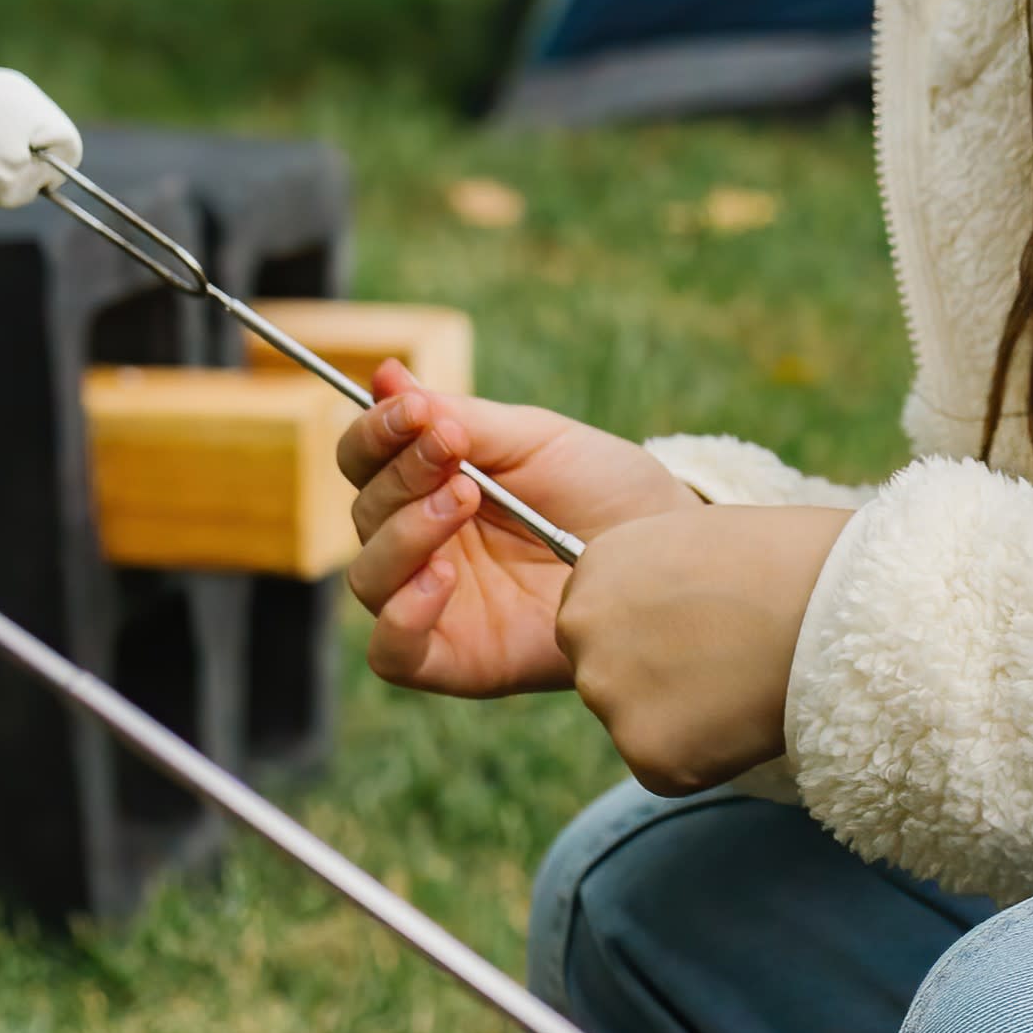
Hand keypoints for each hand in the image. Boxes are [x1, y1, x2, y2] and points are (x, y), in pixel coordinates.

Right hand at [341, 362, 696, 696]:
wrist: (667, 555)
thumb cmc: (606, 492)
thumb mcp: (538, 442)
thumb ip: (461, 417)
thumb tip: (385, 374)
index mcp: (431, 486)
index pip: (365, 460)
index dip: (375, 432)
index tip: (413, 409)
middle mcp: (422, 545)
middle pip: (365, 511)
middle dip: (404, 475)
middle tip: (455, 453)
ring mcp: (435, 604)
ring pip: (370, 576)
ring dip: (405, 533)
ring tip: (461, 502)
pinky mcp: (454, 659)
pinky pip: (391, 652)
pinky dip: (402, 615)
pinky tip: (442, 577)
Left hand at [556, 502, 854, 794]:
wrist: (846, 603)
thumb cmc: (798, 560)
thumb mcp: (705, 542)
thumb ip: (663, 582)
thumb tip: (663, 619)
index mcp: (596, 568)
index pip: (604, 621)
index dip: (660, 633)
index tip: (707, 632)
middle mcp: (585, 629)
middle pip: (612, 675)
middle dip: (663, 679)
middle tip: (730, 663)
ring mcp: (611, 695)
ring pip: (643, 724)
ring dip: (690, 718)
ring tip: (750, 684)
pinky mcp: (648, 753)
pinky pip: (673, 769)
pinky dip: (712, 757)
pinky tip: (753, 718)